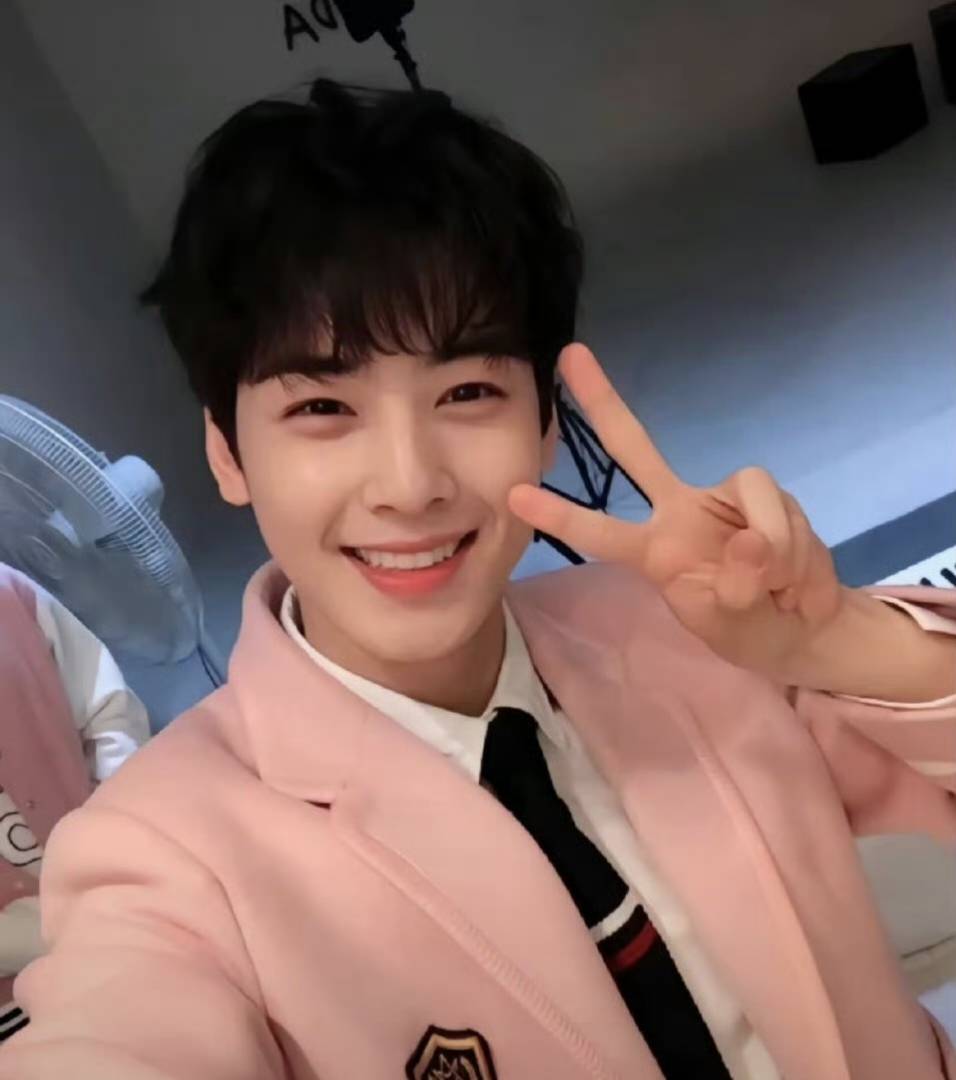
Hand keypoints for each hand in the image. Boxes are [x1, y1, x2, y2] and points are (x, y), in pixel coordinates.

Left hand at [508, 343, 846, 678]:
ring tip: (783, 594)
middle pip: (636, 448)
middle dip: (602, 401)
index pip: (600, 530)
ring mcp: (725, 499)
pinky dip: (800, 556)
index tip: (512, 495)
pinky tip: (800, 586)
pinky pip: (785, 513)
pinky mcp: (769, 498)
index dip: (561, 514)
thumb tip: (751, 541)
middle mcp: (679, 511)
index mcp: (653, 552)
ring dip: (777, 550)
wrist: (801, 629)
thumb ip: (735, 590)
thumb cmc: (747, 628)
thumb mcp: (732, 625)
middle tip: (570, 354)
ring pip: (752, 493)